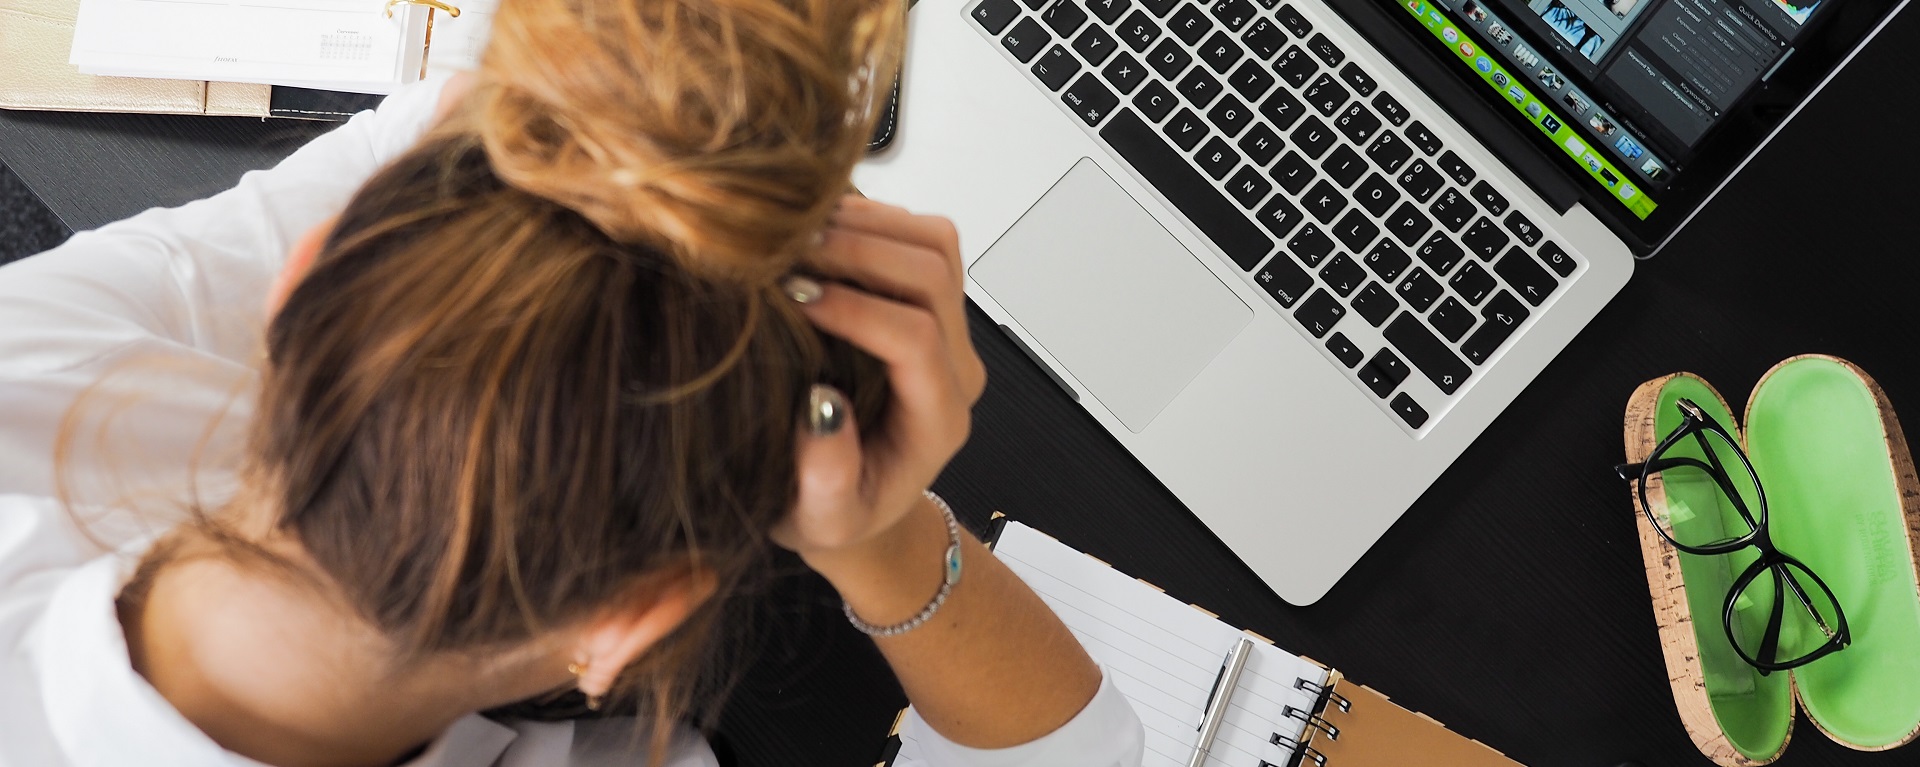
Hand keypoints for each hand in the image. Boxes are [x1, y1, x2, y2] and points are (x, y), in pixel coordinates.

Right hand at [772, 196, 986, 565]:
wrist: (855, 500)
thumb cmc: (835, 511)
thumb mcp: (820, 520)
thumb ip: (826, 479)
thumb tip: (821, 408)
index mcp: (937, 419)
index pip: (915, 339)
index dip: (856, 309)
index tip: (794, 298)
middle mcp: (955, 367)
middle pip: (933, 276)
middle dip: (859, 251)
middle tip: (787, 252)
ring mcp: (948, 329)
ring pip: (935, 243)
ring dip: (867, 225)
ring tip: (797, 234)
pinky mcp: (928, 301)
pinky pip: (918, 236)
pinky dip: (869, 218)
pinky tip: (814, 230)